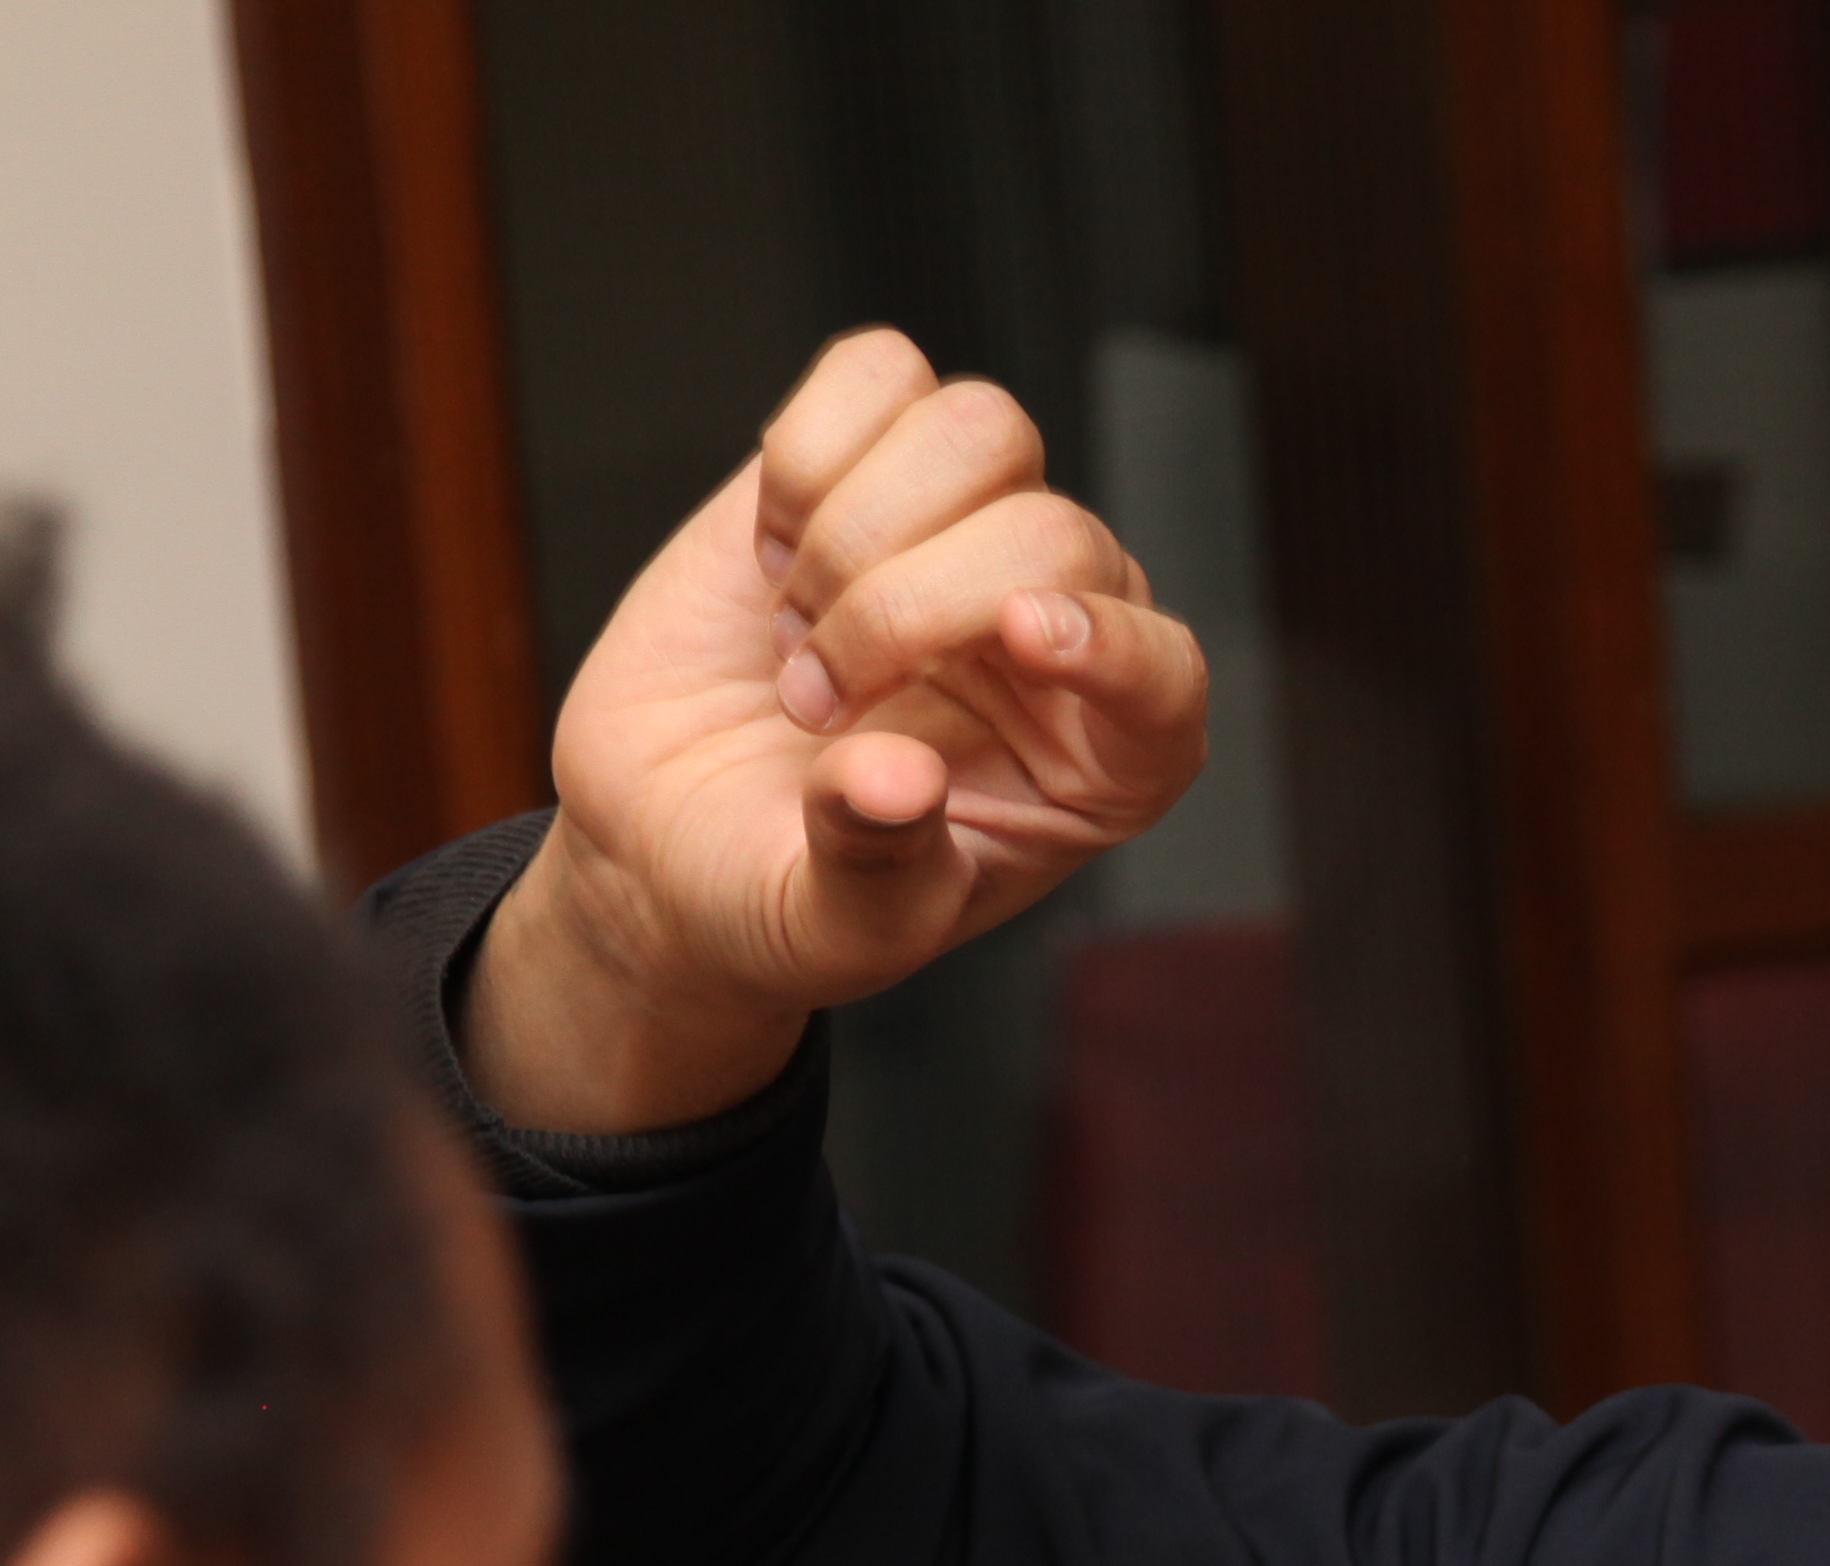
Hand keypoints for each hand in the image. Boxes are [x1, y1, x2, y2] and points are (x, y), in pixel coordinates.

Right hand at [466, 329, 1212, 1133]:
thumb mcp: (831, 928)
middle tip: (811, 703)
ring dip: (857, 526)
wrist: (667, 836)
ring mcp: (974, 529)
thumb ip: (876, 864)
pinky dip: (806, 451)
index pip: (1162, 671)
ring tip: (795, 633)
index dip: (1110, 643)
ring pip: (979, 427)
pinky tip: (775, 553)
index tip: (1022, 638)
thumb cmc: (779, 895)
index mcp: (1099, 764)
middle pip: (1047, 530)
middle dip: (905, 609)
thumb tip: (896, 778)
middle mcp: (1062, 630)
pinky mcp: (880, 458)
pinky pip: (882, 372)